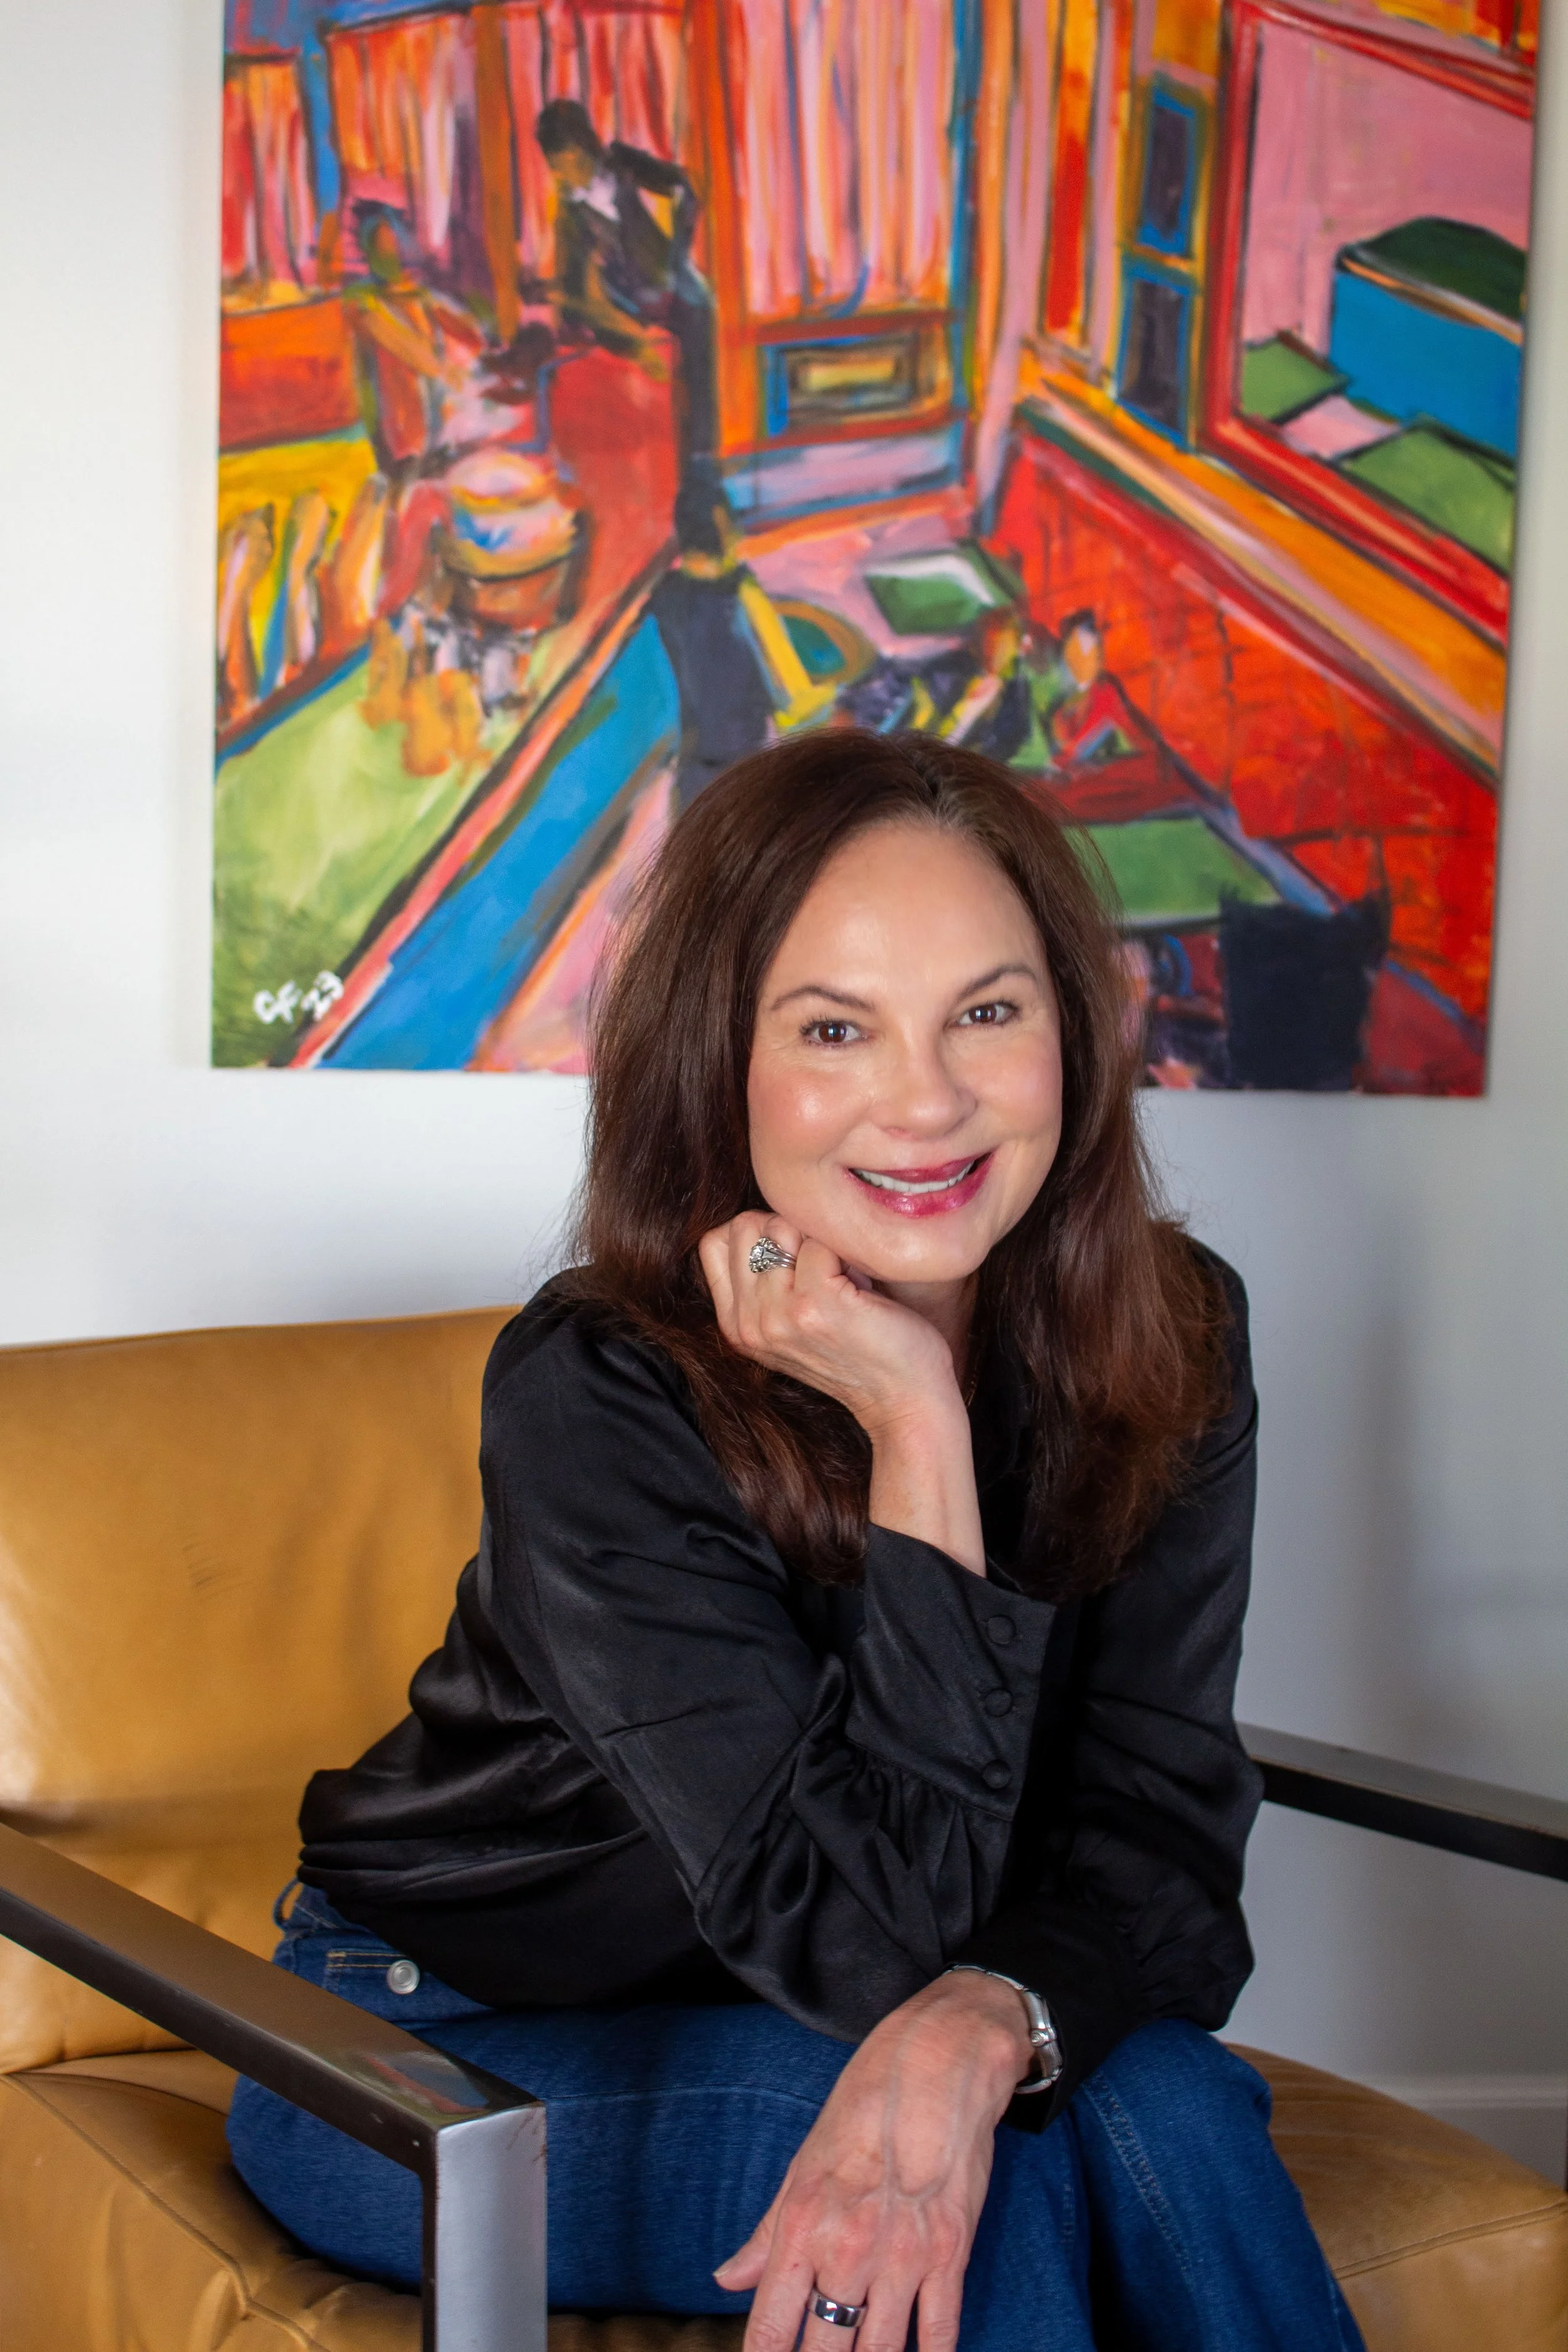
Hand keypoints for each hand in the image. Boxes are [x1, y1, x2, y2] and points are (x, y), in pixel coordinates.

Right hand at [699, 1214, 985, 1571]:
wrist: (904, 1400)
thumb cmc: (862, 1348)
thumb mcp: (794, 1321)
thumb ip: (767, 1281)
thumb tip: (771, 1214)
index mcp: (736, 1326)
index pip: (715, 1242)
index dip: (758, 1233)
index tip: (795, 1259)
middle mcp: (748, 1323)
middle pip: (744, 1225)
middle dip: (789, 1230)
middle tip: (824, 1268)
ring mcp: (778, 1316)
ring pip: (783, 1226)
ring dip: (820, 1242)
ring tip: (844, 1280)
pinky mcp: (815, 1306)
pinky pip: (821, 1240)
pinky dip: (847, 1252)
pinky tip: (861, 1288)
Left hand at [715, 1971, 1031, 2351]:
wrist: (937, 2061)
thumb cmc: (865, 2104)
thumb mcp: (803, 2164)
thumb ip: (767, 2233)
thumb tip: (727, 2280)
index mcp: (803, 2225)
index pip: (770, 2328)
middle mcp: (848, 2249)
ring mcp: (902, 2256)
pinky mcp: (951, 2253)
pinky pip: (939, 2332)